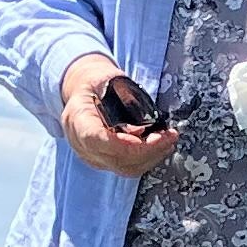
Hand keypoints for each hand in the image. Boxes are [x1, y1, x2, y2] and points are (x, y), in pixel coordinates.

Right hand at [58, 56, 177, 175]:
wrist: (83, 92)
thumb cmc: (97, 84)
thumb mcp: (107, 79)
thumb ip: (123, 98)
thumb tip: (145, 122)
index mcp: (77, 118)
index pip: (95, 139)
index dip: (120, 143)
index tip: (143, 136)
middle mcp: (81, 143)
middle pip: (115, 158)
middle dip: (147, 150)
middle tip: (169, 135)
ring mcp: (92, 156)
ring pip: (124, 167)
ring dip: (151, 156)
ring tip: (169, 140)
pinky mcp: (104, 162)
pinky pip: (127, 167)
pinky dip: (147, 159)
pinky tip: (160, 146)